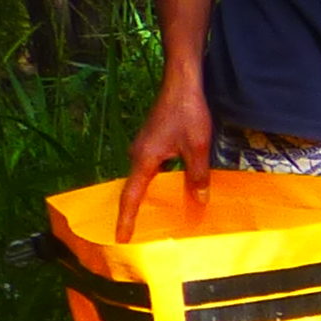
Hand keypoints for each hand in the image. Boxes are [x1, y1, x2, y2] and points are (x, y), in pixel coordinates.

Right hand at [118, 81, 213, 238]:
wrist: (182, 83)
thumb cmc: (187, 113)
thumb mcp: (197, 147)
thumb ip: (197, 176)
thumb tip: (199, 200)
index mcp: (144, 159)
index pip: (131, 196)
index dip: (126, 219)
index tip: (121, 237)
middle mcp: (138, 155)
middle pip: (136, 188)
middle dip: (137, 211)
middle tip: (136, 234)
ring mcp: (144, 147)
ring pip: (146, 177)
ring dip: (150, 195)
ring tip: (156, 217)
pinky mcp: (152, 141)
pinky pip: (152, 168)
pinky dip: (159, 181)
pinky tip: (172, 188)